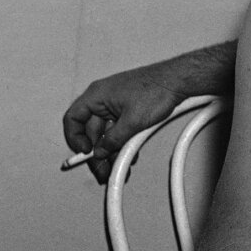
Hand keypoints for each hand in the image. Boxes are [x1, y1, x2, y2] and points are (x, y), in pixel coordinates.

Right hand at [62, 47, 231, 183]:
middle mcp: (103, 98)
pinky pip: (118, 129)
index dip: (74, 138)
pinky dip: (121, 142)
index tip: (84, 153)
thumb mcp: (132, 122)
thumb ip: (113, 140)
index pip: (72, 118)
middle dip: (96, 153)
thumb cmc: (157, 89)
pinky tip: (128, 155)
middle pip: (91, 130)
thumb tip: (101, 152)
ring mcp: (115, 104)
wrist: (178, 81)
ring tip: (116, 168)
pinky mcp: (127, 108)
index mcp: (97, 95)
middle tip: (102, 170)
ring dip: (110, 151)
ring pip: (106, 132)